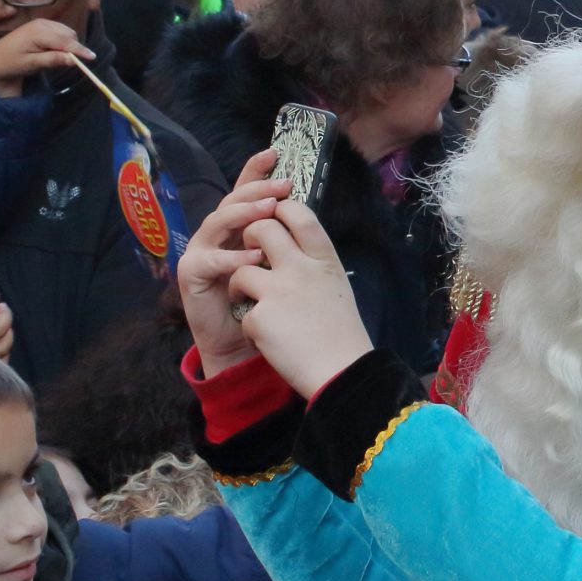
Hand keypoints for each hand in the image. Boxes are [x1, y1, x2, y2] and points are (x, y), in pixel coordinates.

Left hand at [0, 19, 92, 97]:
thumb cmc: (12, 63)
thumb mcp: (32, 65)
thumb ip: (52, 60)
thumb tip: (73, 60)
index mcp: (38, 32)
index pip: (65, 41)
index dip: (80, 50)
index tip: (92, 58)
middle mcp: (41, 23)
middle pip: (69, 35)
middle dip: (73, 48)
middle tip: (66, 64)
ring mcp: (42, 22)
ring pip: (67, 32)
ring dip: (68, 45)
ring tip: (55, 59)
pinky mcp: (42, 25)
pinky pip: (61, 31)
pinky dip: (63, 41)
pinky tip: (53, 51)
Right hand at [178, 150, 290, 376]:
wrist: (240, 343)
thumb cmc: (260, 301)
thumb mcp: (275, 262)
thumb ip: (279, 237)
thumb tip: (302, 208)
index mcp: (235, 227)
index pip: (243, 192)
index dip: (255, 171)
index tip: (274, 152)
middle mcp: (215, 234)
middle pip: (231, 201)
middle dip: (256, 190)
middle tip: (282, 184)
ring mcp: (200, 251)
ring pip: (218, 222)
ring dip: (244, 215)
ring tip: (269, 211)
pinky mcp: (191, 273)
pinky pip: (212, 260)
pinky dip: (233, 257)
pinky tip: (254, 256)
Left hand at [232, 198, 372, 398]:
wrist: (341, 372)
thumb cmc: (341, 331)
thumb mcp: (335, 284)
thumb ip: (313, 261)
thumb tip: (289, 242)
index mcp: (325, 259)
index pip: (300, 214)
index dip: (281, 208)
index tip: (273, 214)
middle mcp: (301, 268)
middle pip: (263, 229)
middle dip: (249, 235)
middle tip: (250, 252)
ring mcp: (279, 292)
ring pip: (241, 270)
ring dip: (240, 284)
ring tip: (250, 301)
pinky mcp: (260, 318)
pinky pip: (244, 311)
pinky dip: (251, 326)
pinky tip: (267, 339)